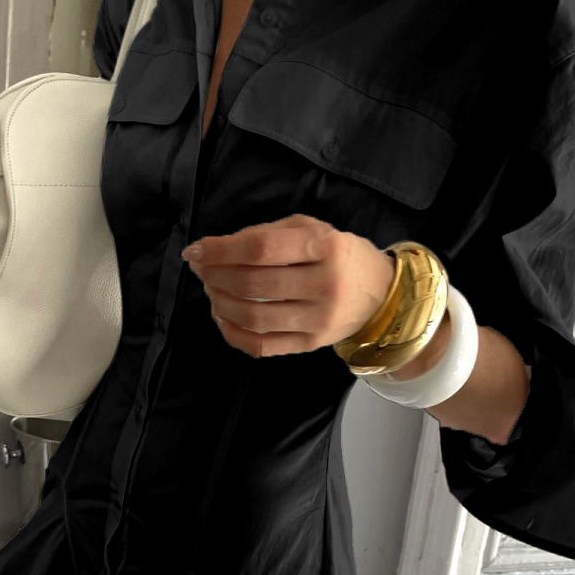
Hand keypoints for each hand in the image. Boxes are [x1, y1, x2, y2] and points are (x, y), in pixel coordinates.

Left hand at [181, 214, 395, 357]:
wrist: (379, 293)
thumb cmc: (336, 254)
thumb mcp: (310, 228)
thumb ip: (265, 235)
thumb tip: (212, 250)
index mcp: (324, 246)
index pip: (260, 249)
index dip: (220, 250)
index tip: (195, 251)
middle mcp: (325, 284)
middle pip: (252, 284)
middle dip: (215, 276)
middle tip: (202, 269)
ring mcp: (319, 319)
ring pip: (253, 317)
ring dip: (220, 303)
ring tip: (212, 290)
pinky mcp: (312, 344)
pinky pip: (262, 346)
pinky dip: (233, 333)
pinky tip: (224, 317)